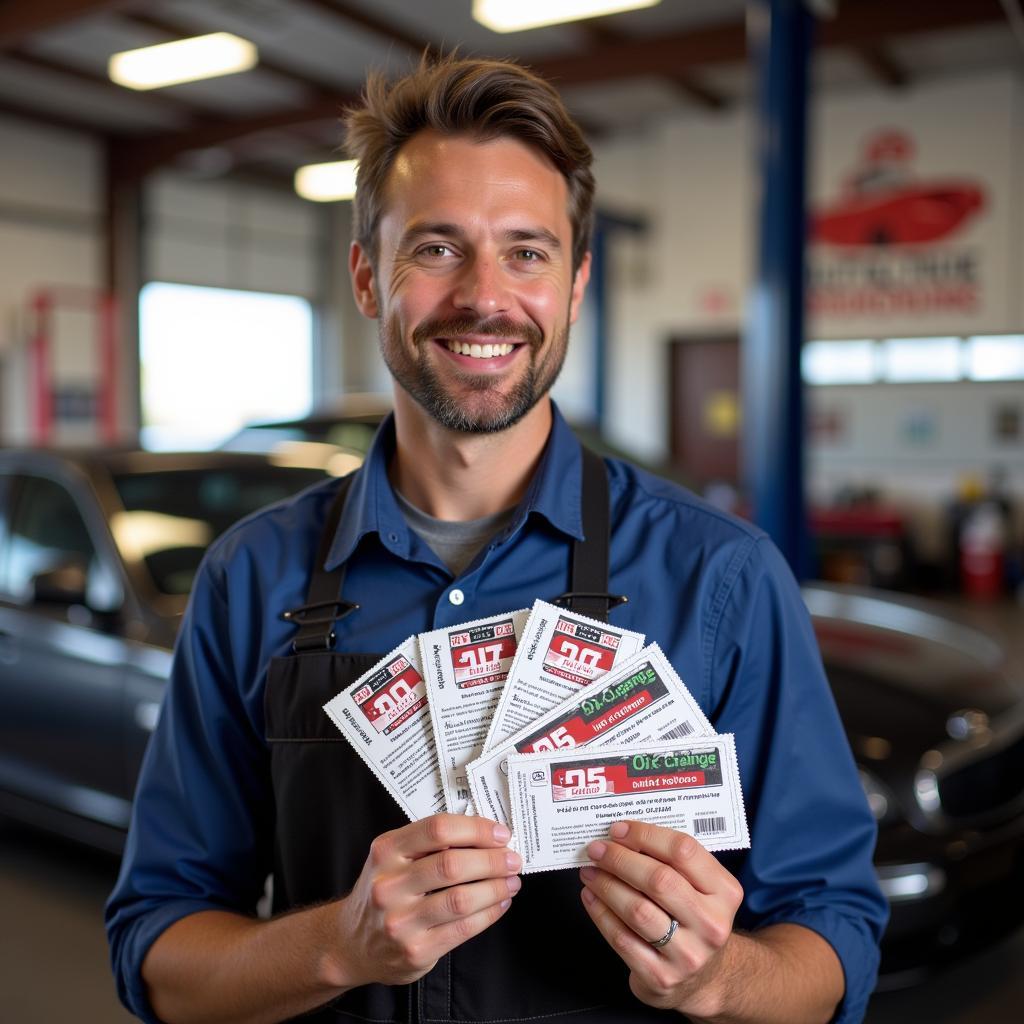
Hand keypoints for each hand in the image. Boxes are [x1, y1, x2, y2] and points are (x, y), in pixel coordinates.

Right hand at [329, 814, 520, 989]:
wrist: (351, 944)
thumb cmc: (384, 892)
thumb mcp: (392, 858)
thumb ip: (428, 844)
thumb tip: (484, 833)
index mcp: (386, 851)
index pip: (437, 830)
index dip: (475, 829)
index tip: (499, 833)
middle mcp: (389, 885)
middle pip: (452, 865)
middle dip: (492, 860)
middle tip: (512, 859)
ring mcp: (401, 921)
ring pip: (460, 899)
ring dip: (495, 887)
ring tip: (511, 881)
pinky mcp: (416, 950)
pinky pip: (463, 928)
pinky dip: (489, 913)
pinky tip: (500, 903)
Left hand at [579, 820, 742, 1017]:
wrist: (703, 977)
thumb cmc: (693, 918)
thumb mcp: (701, 887)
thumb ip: (671, 860)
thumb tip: (622, 835)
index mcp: (725, 892)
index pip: (683, 851)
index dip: (645, 835)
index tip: (618, 830)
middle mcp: (711, 924)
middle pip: (659, 880)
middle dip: (620, 860)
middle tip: (597, 850)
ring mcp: (688, 955)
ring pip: (637, 910)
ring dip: (606, 885)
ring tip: (590, 872)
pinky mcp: (661, 977)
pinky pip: (622, 939)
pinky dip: (601, 913)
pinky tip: (591, 898)